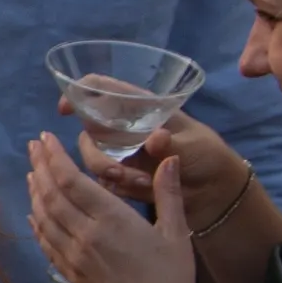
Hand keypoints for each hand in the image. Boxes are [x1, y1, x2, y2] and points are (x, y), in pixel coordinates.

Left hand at [26, 133, 194, 282]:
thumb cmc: (171, 280)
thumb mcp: (176, 233)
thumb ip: (168, 193)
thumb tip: (168, 158)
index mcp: (111, 219)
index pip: (72, 180)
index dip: (54, 157)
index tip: (46, 139)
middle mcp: (85, 235)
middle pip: (52, 195)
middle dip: (40, 167)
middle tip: (33, 147)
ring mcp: (73, 256)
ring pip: (44, 217)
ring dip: (35, 193)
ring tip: (31, 172)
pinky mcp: (69, 274)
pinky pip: (46, 243)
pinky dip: (36, 224)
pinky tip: (33, 213)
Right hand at [70, 99, 250, 223]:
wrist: (215, 192)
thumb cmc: (207, 156)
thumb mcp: (193, 145)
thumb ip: (171, 142)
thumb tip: (154, 138)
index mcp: (139, 108)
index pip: (99, 89)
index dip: (78, 93)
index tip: (66, 110)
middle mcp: (123, 128)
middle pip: (87, 130)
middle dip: (96, 153)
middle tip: (117, 172)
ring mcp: (120, 153)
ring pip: (91, 159)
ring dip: (108, 172)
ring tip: (138, 183)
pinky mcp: (121, 177)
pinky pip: (101, 182)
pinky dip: (116, 187)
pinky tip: (140, 190)